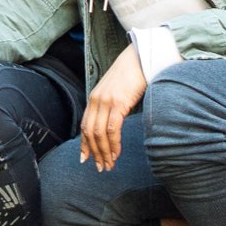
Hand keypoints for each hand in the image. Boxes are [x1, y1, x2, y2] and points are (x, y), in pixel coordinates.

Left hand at [80, 43, 146, 171]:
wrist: (140, 59)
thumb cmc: (131, 76)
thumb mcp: (116, 92)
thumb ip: (110, 106)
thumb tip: (112, 124)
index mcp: (94, 98)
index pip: (85, 125)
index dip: (84, 144)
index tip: (85, 159)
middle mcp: (96, 100)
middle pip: (90, 132)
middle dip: (94, 153)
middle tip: (101, 167)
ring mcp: (106, 101)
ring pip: (100, 134)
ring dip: (104, 152)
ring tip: (109, 165)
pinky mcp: (118, 103)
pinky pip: (112, 129)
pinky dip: (113, 144)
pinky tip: (117, 153)